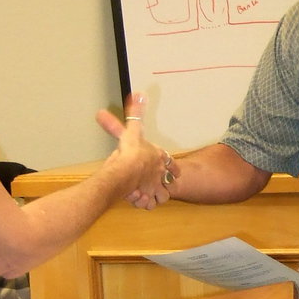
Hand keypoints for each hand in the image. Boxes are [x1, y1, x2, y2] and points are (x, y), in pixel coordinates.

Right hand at [95, 92, 176, 208]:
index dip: (171, 167)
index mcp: (159, 159)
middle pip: (167, 182)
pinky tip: (139, 201)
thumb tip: (140, 93)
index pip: (171, 164)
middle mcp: (160, 175)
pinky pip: (149, 204)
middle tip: (153, 184)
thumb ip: (136, 113)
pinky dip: (144, 203)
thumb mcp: (133, 130)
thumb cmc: (130, 152)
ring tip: (145, 194)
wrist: (125, 172)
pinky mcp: (147, 199)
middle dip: (162, 183)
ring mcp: (155, 188)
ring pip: (161, 196)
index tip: (172, 170)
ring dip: (154, 195)